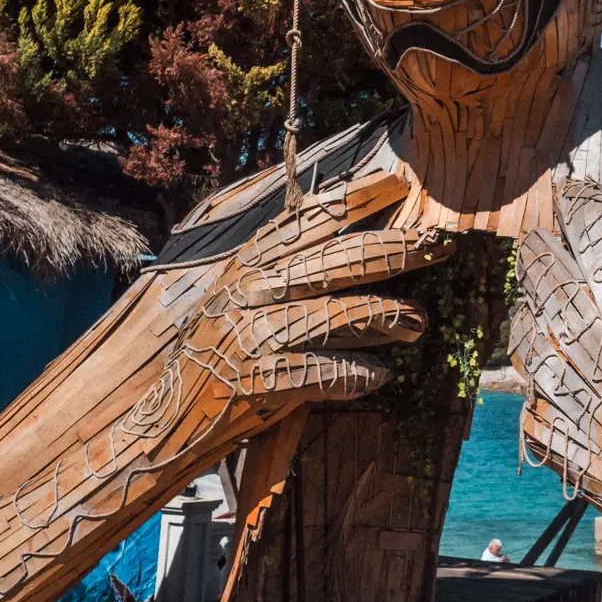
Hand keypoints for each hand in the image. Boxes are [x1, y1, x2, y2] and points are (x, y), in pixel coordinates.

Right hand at [0, 169, 446, 601]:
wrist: (164, 420)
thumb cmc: (213, 356)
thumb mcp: (239, 299)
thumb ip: (283, 270)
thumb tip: (348, 240)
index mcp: (247, 265)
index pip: (306, 220)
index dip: (354, 198)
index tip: (398, 181)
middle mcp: (249, 292)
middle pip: (335, 260)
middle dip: (392, 249)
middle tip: (437, 245)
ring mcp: (252, 335)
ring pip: (338, 315)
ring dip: (388, 318)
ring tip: (418, 323)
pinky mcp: (258, 381)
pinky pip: (326, 373)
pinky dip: (359, 375)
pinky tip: (379, 377)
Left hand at [510, 178, 601, 514]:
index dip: (598, 225)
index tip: (578, 192)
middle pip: (566, 306)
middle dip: (545, 266)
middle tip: (535, 239)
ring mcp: (583, 417)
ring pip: (539, 354)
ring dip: (529, 322)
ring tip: (525, 299)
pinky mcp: (568, 454)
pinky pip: (534, 415)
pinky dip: (528, 390)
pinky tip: (525, 373)